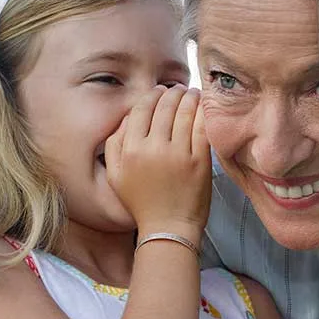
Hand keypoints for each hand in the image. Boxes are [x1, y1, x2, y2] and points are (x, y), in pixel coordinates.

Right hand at [105, 86, 211, 238]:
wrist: (168, 228)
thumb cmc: (141, 203)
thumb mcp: (115, 175)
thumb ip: (114, 144)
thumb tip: (127, 117)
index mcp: (130, 151)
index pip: (141, 110)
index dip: (151, 96)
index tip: (159, 91)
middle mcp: (153, 150)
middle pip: (164, 107)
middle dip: (172, 92)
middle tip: (178, 89)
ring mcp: (178, 155)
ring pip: (184, 113)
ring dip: (189, 98)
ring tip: (192, 93)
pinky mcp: (200, 162)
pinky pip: (202, 128)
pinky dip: (203, 113)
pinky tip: (204, 107)